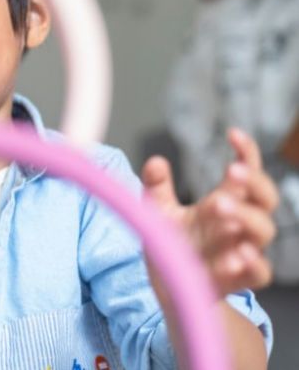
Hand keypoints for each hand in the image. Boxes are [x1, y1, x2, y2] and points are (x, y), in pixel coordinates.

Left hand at [141, 128, 277, 296]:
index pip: (247, 172)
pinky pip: (259, 273)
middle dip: (254, 182)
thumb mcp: (158, 212)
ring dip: (247, 217)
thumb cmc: (172, 244)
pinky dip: (252, 263)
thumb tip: (154, 161)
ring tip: (222, 206)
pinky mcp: (240, 279)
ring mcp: (242, 250)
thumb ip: (156, 187)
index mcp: (225, 200)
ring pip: (264, 231)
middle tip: (231, 170)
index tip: (232, 134)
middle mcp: (239, 223)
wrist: (170, 287)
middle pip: (265, 197)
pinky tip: (237, 256)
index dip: (246, 151)